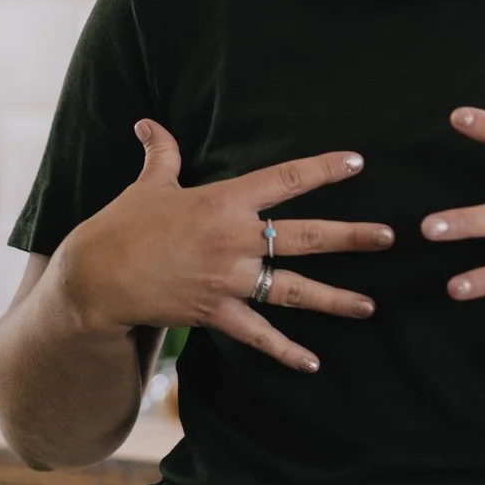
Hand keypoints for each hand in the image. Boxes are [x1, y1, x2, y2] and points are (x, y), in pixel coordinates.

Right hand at [58, 120, 393, 373]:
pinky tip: (314, 362)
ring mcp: (229, 280)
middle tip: (390, 238)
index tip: (358, 163)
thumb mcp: (147, 185)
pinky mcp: (216, 313)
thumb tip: (149, 122)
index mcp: (224, 202)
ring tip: (370, 306)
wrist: (94, 279)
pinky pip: (259, 334)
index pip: (285, 180)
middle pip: (306, 238)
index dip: (323, 169)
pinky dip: (286, 351)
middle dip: (352, 238)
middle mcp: (235, 240)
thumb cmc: (121, 227)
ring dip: (335, 299)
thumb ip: (161, 154)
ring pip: (294, 290)